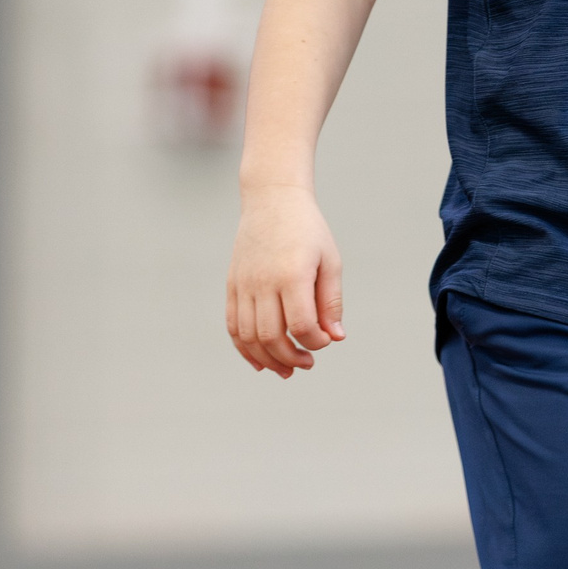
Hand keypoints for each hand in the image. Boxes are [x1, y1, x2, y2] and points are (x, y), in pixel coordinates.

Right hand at [226, 183, 344, 376]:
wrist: (272, 200)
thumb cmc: (308, 231)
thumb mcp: (330, 261)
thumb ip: (331, 301)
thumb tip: (335, 337)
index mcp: (292, 274)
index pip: (300, 325)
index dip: (315, 342)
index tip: (326, 340)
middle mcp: (263, 282)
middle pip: (271, 336)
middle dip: (291, 357)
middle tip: (308, 363)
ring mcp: (243, 284)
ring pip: (248, 337)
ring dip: (267, 360)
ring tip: (287, 368)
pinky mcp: (232, 285)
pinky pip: (233, 326)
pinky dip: (244, 348)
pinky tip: (261, 361)